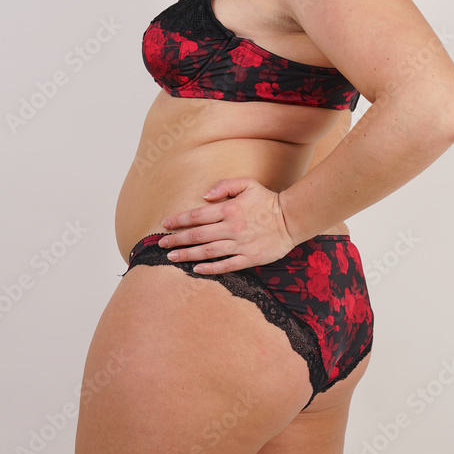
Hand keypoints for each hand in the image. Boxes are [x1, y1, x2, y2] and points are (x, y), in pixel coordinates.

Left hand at [158, 177, 296, 272]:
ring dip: (188, 255)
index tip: (165, 224)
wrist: (292, 219)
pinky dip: (210, 268)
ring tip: (172, 258)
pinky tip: (196, 270)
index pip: (197, 215)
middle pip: (198, 235)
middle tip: (161, 245)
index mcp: (229, 209)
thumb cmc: (267, 200)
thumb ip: (224, 186)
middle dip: (177, 240)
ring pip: (208, 251)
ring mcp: (240, 245)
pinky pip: (226, 265)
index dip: (179, 220)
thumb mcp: (248, 184)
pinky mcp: (249, 258)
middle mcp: (232, 228)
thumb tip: (204, 196)